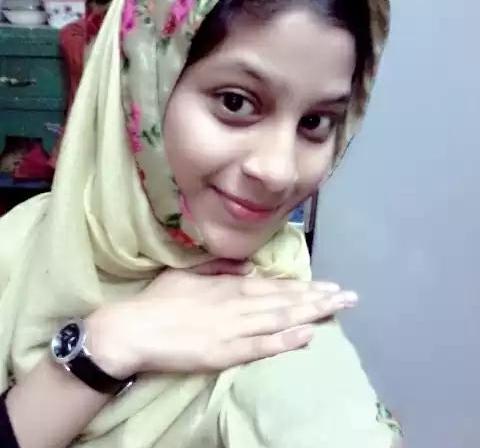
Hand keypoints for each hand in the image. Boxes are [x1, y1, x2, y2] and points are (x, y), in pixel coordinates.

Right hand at [86, 259, 357, 378]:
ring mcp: (233, 329)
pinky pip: (260, 346)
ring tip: (337, 310)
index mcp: (230, 286)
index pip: (275, 285)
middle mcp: (238, 304)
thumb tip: (244, 266)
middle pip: (285, 300)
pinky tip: (307, 336)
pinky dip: (285, 340)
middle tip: (349, 297)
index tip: (329, 285)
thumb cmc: (160, 300)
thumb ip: (218, 269)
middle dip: (319, 298)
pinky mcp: (225, 353)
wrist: (134, 328)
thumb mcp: (189, 274)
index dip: (304, 286)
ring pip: (280, 319)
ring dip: (311, 313)